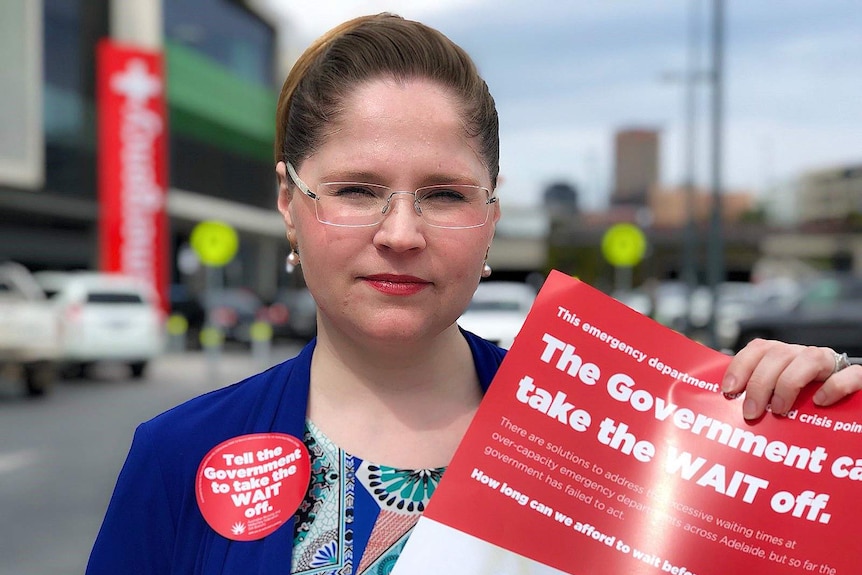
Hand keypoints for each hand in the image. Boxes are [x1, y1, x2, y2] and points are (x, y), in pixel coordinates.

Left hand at [721, 338, 861, 419]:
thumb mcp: (778, 398)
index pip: (758, 349)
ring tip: (780, 410)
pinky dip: (834, 387)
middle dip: (759, 384)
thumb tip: (728, 403)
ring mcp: (832, 365)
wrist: (850, 409)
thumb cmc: (808, 406)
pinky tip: (820, 402)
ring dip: (788, 384)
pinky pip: (850, 374)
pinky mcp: (858, 378)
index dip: (741, 366)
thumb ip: (759, 395)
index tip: (729, 390)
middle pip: (778, 355)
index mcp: (785, 357)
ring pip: (809, 358)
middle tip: (751, 413)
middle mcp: (806, 356)